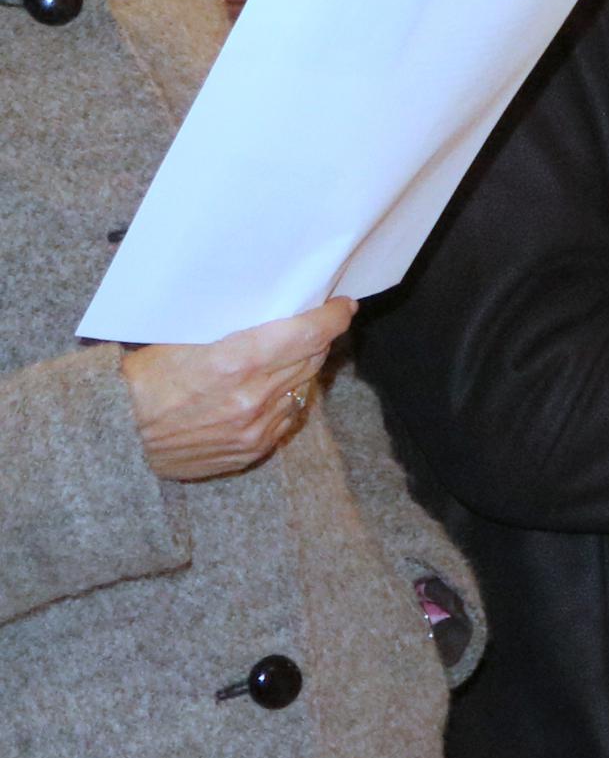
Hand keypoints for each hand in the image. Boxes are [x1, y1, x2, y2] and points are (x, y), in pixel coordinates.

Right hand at [124, 300, 353, 482]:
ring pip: (302, 389)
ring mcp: (256, 428)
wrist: (116, 439)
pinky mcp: (252, 450)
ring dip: (302, 369)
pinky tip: (272, 388)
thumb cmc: (140, 382)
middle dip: (318, 339)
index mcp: (235, 362)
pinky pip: (286, 417)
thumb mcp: (179, 341)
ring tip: (293, 354)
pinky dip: (285, 399)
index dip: (331, 318)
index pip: (306, 334)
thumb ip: (232, 330)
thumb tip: (272, 313)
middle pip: (309, 359)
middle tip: (318, 323)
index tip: (342, 307)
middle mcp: (253, 397)